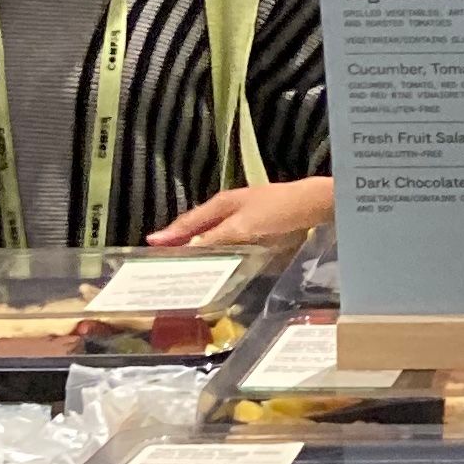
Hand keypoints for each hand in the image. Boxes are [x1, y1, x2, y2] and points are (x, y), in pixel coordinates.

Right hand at [149, 176, 334, 251]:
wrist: (313, 205)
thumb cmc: (277, 211)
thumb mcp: (243, 226)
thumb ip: (216, 237)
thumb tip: (189, 247)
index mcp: (222, 204)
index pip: (190, 221)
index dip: (171, 233)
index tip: (150, 243)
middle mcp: (229, 207)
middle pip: (198, 224)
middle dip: (180, 237)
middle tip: (161, 254)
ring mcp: (243, 214)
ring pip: (212, 230)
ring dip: (197, 243)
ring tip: (183, 258)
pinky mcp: (256, 224)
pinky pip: (227, 236)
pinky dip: (216, 245)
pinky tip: (217, 257)